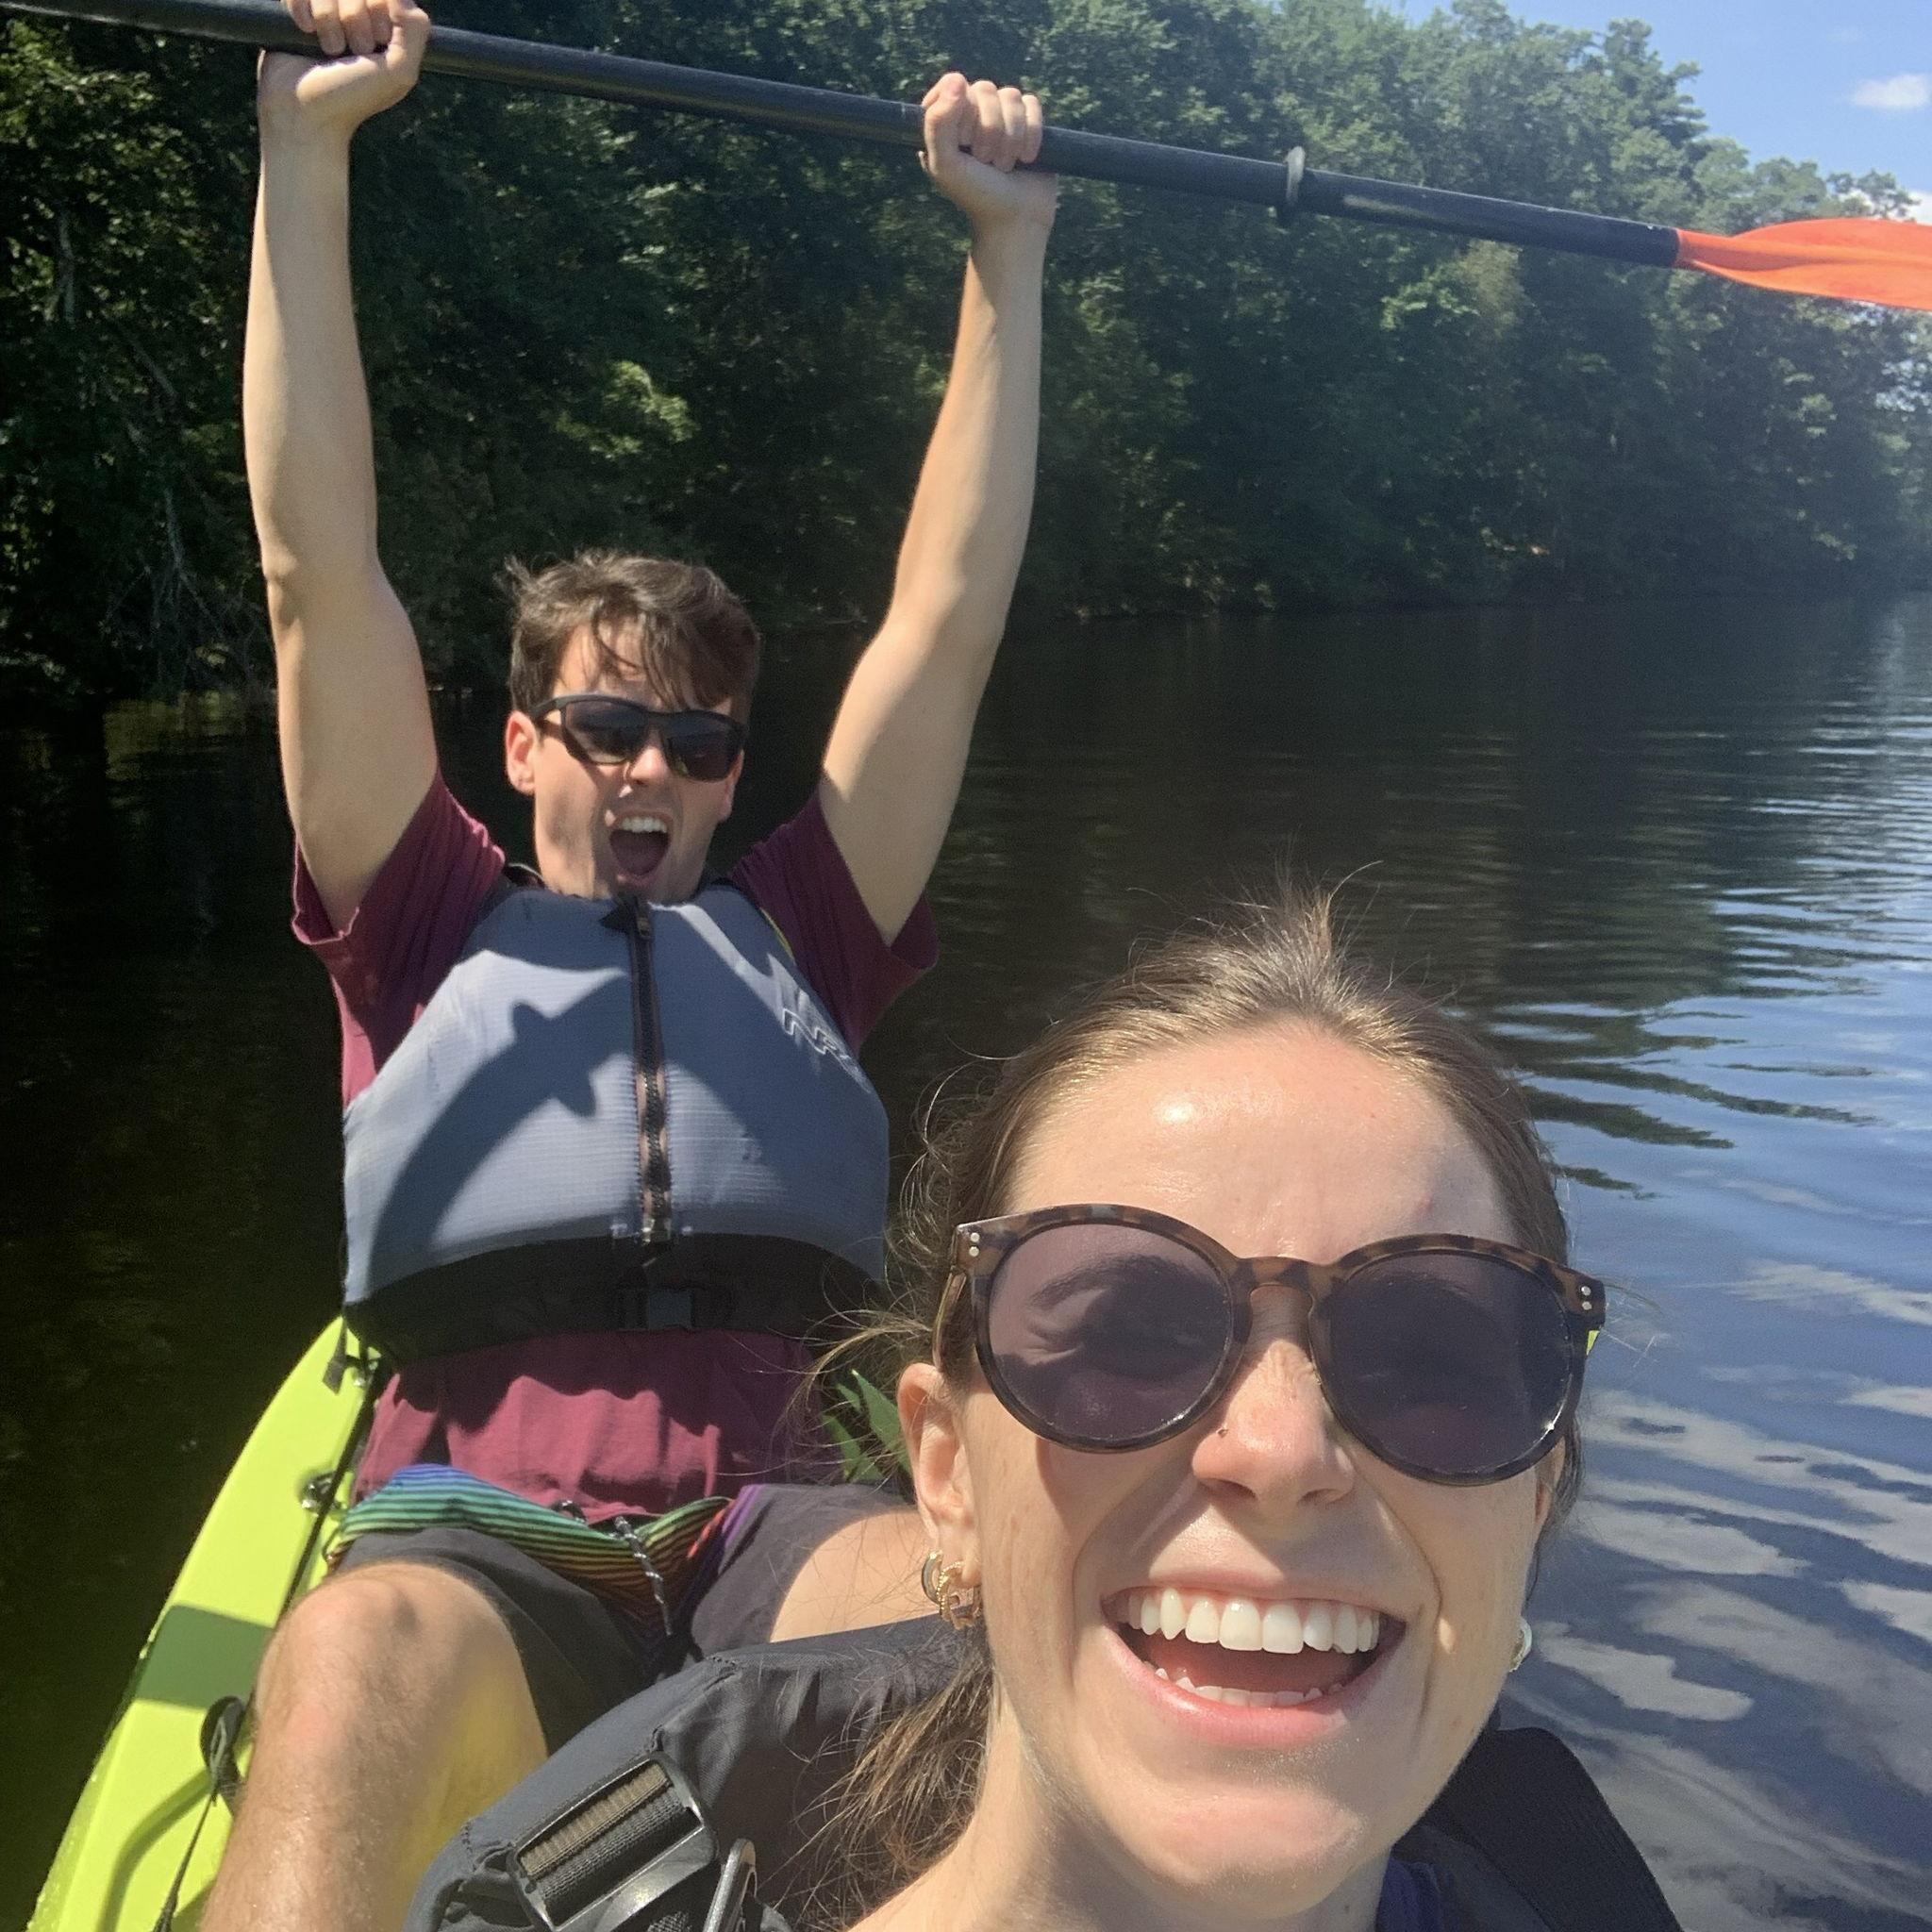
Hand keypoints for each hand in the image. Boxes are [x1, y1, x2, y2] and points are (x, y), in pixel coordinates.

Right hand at [257, 0, 428, 143]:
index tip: (375, 46)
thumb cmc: (352, 97)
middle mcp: (357, 17)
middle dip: (354, 19)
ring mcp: (326, 12)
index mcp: (386, 30)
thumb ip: (415, 31)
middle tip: (352, 52)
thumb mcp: (398, 72)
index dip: (380, 13)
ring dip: (328, 19)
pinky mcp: (297, 9)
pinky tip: (304, 30)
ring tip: (328, 50)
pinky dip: (302, 8)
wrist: (303, 111)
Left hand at [921, 73, 1057, 236]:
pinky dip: (1032, 134)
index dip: (963, 110)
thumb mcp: (945, 165)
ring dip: (1011, 136)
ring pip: (1010, 95)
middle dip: (989, 130)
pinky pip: (1032, 104)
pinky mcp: (1028, 123)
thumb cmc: (976, 196)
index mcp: (947, 121)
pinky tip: (1027, 158)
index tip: (964, 143)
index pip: (953, 84)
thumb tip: (957, 79)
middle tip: (987, 162)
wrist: (1016, 221)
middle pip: (985, 89)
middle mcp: (973, 114)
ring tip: (1006, 165)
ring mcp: (1002, 117)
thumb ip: (937, 123)